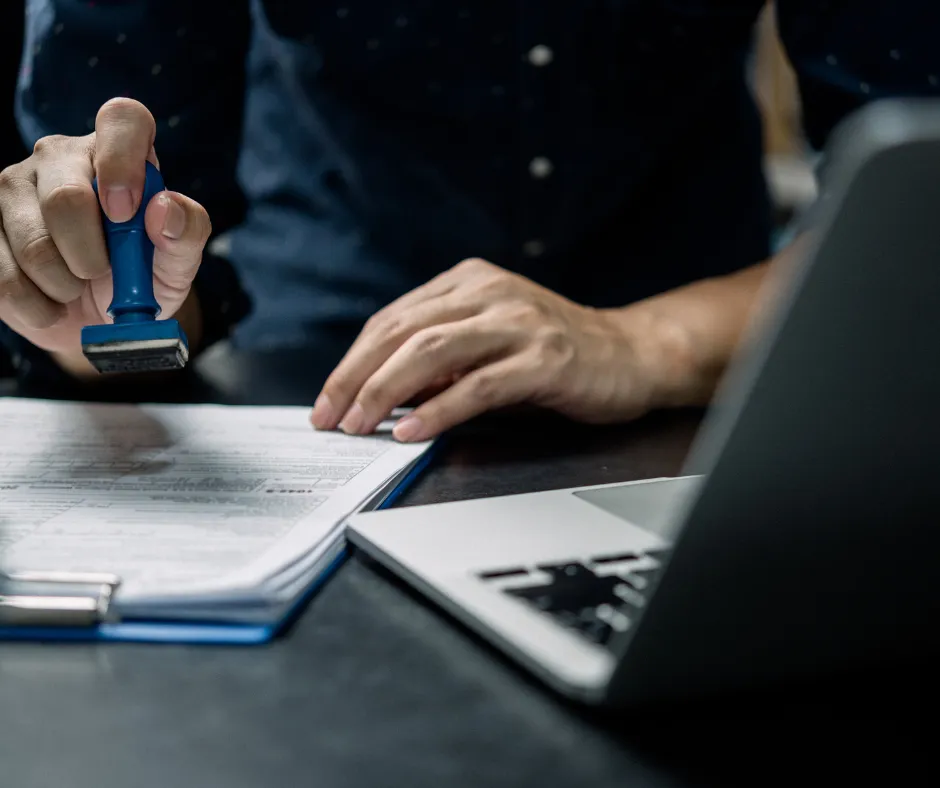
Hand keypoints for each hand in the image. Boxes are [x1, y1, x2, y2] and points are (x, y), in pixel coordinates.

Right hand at [0, 98, 210, 366]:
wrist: (99, 318)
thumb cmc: (144, 277)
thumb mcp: (179, 260)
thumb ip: (187, 231)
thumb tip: (163, 207)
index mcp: (116, 152)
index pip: (123, 119)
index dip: (123, 162)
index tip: (126, 214)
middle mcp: (59, 157)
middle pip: (66, 199)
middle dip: (92, 257)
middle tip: (102, 273)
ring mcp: (12, 186)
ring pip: (33, 246)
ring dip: (65, 287)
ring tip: (76, 287)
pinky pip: (4, 278)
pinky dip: (37, 306)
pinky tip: (50, 301)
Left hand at [311, 258, 673, 440]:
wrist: (631, 354)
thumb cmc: (554, 352)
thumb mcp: (488, 341)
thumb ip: (439, 357)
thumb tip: (378, 393)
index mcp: (469, 282)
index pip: (392, 319)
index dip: (353, 361)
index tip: (328, 399)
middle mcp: (490, 293)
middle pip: (402, 333)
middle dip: (356, 379)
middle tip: (329, 417)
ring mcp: (518, 323)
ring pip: (431, 353)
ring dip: (385, 392)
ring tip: (358, 425)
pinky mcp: (544, 359)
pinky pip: (477, 386)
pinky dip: (437, 411)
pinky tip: (411, 432)